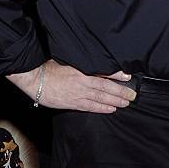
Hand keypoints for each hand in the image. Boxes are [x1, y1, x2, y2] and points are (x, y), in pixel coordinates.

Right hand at [6, 59, 135, 112]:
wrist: (35, 78)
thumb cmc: (49, 66)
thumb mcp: (67, 59)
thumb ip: (81, 62)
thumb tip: (93, 60)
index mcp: (81, 70)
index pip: (103, 73)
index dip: (116, 75)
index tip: (127, 76)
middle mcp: (82, 83)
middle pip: (105, 88)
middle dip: (120, 92)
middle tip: (132, 94)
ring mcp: (78, 94)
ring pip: (100, 99)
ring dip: (115, 101)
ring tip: (126, 102)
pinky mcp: (72, 103)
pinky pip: (90, 107)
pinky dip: (102, 108)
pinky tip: (111, 109)